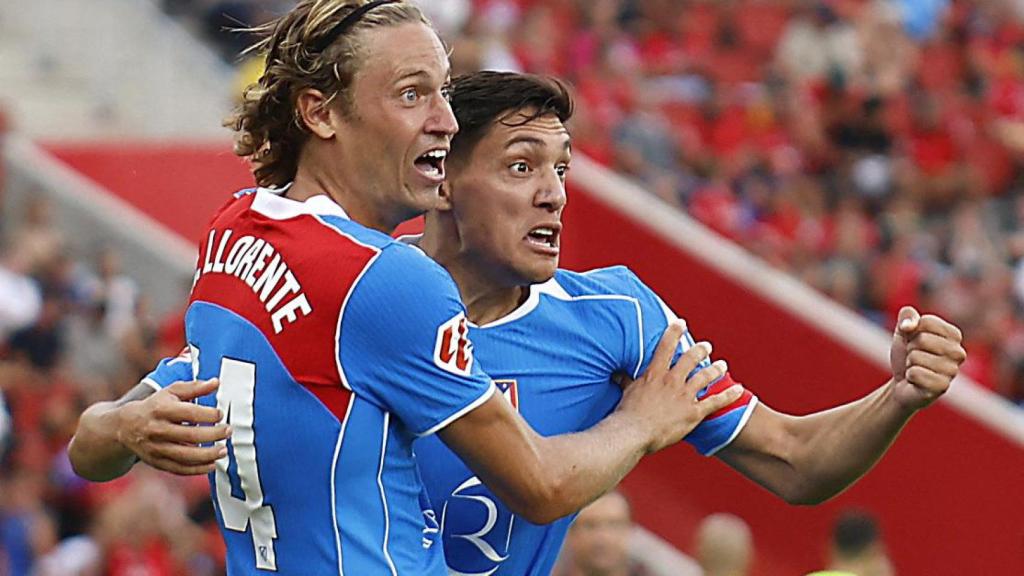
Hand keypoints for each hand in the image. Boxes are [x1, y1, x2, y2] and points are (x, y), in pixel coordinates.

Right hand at [116, 379, 231, 474]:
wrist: (125, 426)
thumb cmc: (155, 407)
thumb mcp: (172, 392)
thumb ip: (195, 387)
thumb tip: (216, 383)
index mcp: (162, 409)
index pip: (189, 413)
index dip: (208, 414)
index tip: (220, 414)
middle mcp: (158, 430)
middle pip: (190, 435)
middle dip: (213, 434)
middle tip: (228, 431)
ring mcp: (156, 448)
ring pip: (185, 456)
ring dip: (208, 455)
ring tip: (223, 451)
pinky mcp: (157, 462)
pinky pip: (179, 469)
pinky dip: (197, 470)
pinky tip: (212, 465)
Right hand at [618, 321, 743, 452]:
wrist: (634, 432)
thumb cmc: (627, 413)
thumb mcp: (626, 392)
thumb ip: (625, 380)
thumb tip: (615, 372)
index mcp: (655, 373)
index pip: (666, 346)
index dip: (675, 332)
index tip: (681, 323)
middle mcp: (672, 380)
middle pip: (690, 358)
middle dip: (700, 350)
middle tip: (706, 345)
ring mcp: (684, 396)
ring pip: (705, 376)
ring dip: (716, 369)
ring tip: (722, 364)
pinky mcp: (694, 412)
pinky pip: (715, 401)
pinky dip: (728, 394)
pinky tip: (738, 389)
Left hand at [889, 306, 966, 411]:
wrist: (902, 383)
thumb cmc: (907, 354)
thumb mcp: (903, 330)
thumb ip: (907, 316)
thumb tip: (908, 326)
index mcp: (954, 334)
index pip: (927, 322)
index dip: (912, 331)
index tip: (914, 340)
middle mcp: (958, 352)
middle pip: (922, 339)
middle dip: (909, 348)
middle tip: (913, 357)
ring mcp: (952, 371)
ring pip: (916, 357)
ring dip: (909, 363)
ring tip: (916, 368)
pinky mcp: (942, 387)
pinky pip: (915, 373)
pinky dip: (909, 376)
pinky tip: (916, 380)